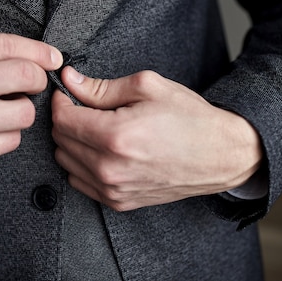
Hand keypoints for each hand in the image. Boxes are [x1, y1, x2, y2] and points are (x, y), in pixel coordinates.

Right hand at [0, 31, 62, 168]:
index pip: (10, 47)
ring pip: (25, 113)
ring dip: (21, 109)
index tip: (53, 59)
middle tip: (29, 83)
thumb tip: (44, 57)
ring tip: (3, 106)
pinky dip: (8, 132)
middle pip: (25, 78)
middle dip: (36, 79)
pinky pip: (12, 141)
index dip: (41, 53)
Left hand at [51, 67, 262, 210]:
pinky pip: (79, 181)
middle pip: (61, 140)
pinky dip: (82, 163)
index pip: (62, 119)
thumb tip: (70, 80)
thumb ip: (101, 87)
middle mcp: (110, 168)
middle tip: (86, 107)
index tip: (69, 92)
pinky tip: (102, 149)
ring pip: (65, 161)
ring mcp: (113, 189)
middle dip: (68, 118)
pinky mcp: (118, 202)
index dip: (61, 100)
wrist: (221, 155)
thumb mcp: (147, 87)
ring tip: (97, 128)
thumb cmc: (189, 118)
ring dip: (73, 142)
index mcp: (116, 136)